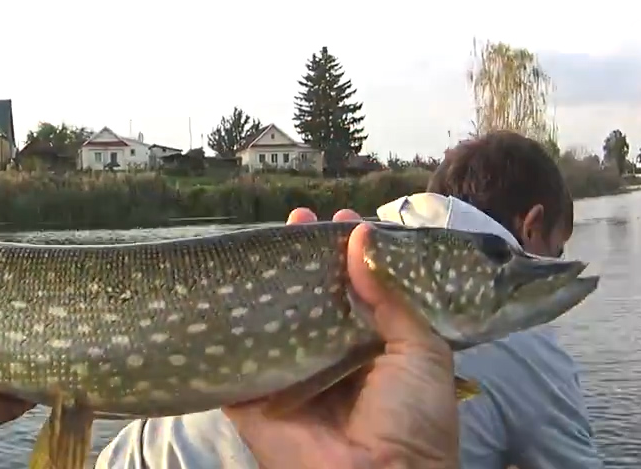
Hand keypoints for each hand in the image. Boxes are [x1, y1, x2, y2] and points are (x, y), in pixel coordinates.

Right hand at [222, 207, 458, 468]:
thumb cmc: (413, 421)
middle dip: (302, 260)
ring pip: (270, 320)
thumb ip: (392, 296)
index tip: (341, 220)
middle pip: (310, 299)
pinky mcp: (253, 397)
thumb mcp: (422, 351)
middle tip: (296, 220)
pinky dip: (223, 327)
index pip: (358, 291)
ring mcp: (290, 376)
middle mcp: (331, 358)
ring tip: (262, 240)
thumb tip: (361, 237)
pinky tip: (218, 286)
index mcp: (374, 349)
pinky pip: (234, 358)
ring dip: (263, 282)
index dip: (349, 256)